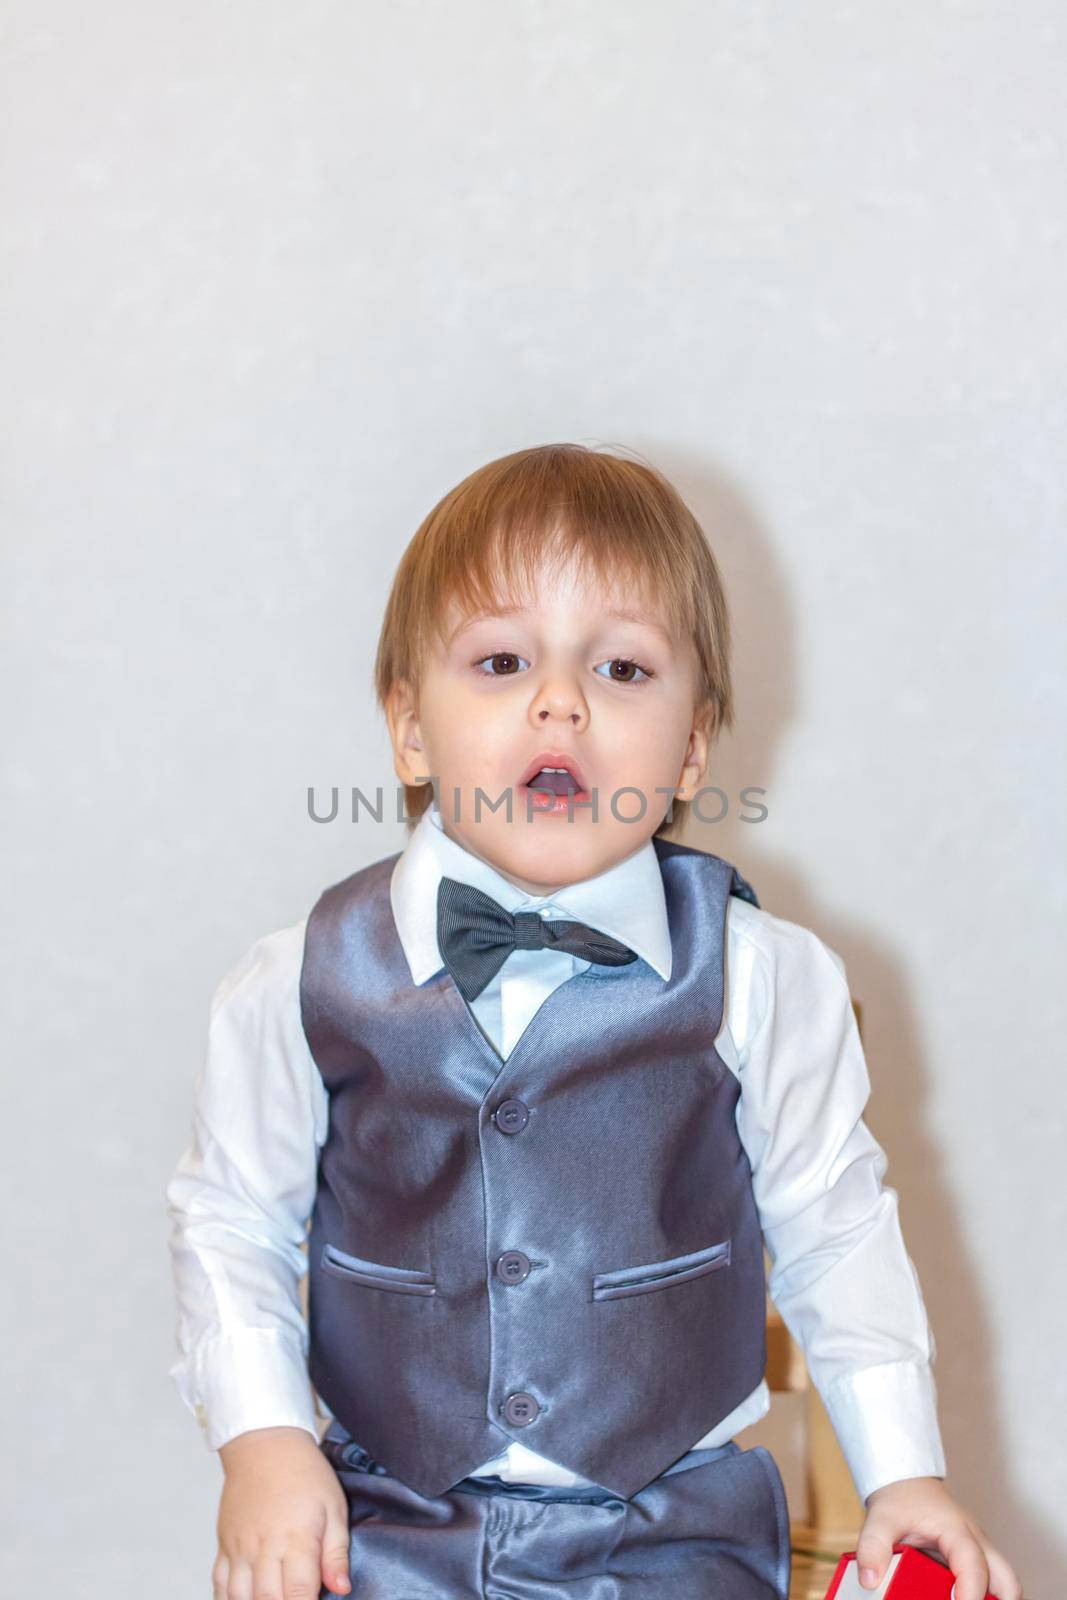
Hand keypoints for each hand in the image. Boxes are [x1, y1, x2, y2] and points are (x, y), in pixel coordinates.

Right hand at [214, 1425, 351, 1598]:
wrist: (265, 1444)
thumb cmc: (304, 1472)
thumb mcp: (333, 1506)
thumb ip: (336, 1552)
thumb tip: (342, 1588)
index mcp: (296, 1538)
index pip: (300, 1593)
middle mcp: (264, 1547)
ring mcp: (240, 1548)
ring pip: (239, 1597)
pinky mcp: (224, 1545)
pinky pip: (218, 1584)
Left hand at [858, 1477, 1020, 1599]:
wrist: (906, 1483)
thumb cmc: (900, 1500)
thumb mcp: (881, 1519)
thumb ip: (873, 1546)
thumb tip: (870, 1580)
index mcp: (957, 1531)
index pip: (974, 1565)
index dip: (971, 1592)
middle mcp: (976, 1543)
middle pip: (1007, 1581)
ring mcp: (979, 1553)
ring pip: (1004, 1584)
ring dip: (992, 1599)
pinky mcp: (973, 1562)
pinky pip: (989, 1585)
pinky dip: (980, 1595)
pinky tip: (954, 1598)